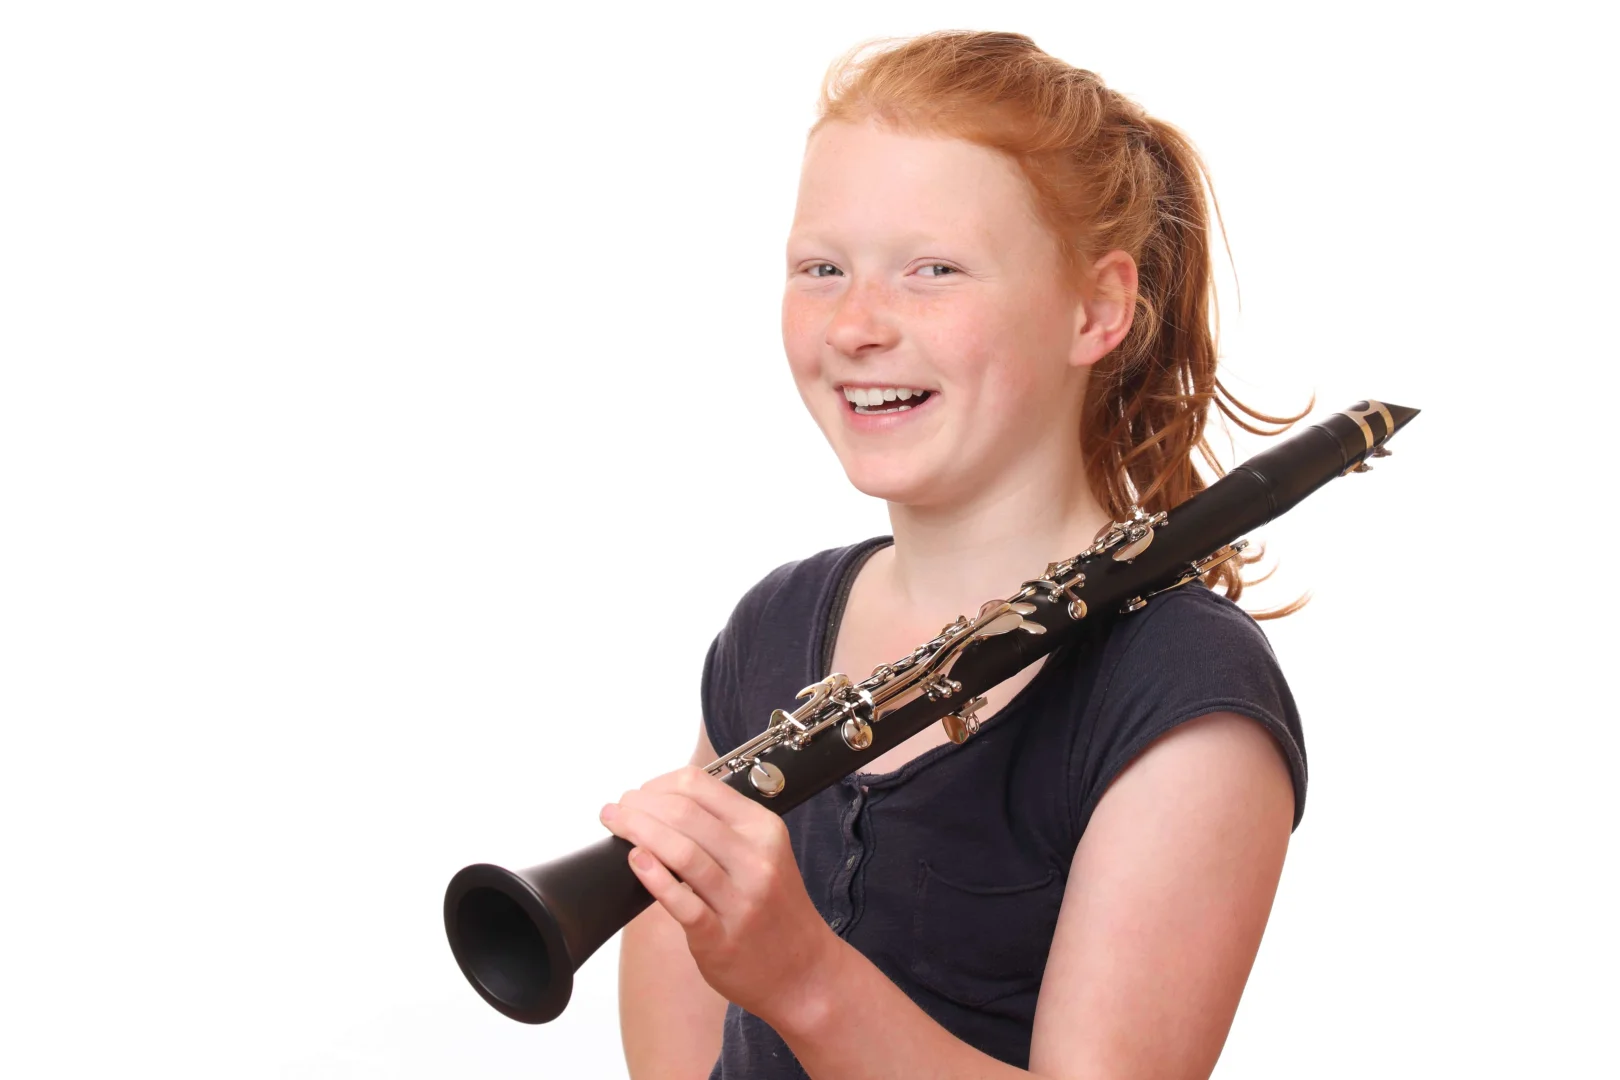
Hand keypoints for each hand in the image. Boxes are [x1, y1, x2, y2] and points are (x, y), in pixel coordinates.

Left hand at [600, 765, 840, 1022]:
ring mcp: (740, 900)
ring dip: (638, 831)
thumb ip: (723, 827)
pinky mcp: (721, 937)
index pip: (700, 785)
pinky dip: (653, 877)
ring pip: (681, 851)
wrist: (804, 971)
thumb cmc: (775, 908)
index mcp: (763, 828)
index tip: (639, 794)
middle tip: (616, 810)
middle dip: (639, 805)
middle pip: (684, 813)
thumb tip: (663, 804)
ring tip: (615, 826)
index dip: (658, 784)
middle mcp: (756, 858)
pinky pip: (681, 902)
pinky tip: (635, 862)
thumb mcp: (765, 852)